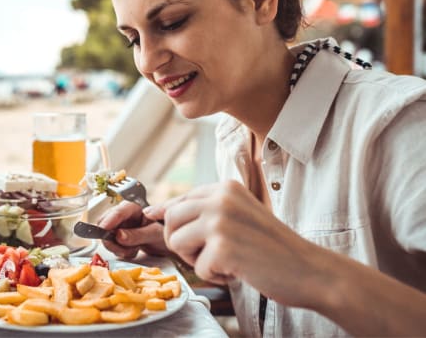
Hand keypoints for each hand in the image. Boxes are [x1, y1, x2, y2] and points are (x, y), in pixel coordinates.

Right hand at [97, 201, 169, 258]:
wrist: (169, 241)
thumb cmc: (165, 232)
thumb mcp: (154, 234)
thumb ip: (137, 235)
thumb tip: (118, 235)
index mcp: (133, 207)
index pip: (117, 212)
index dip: (108, 222)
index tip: (102, 232)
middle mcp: (123, 214)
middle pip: (105, 223)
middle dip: (111, 239)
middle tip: (123, 249)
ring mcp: (120, 225)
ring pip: (106, 235)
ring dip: (117, 247)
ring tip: (133, 250)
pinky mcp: (118, 235)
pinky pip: (111, 244)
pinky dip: (120, 251)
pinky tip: (132, 250)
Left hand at [145, 180, 321, 307]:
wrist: (310, 270)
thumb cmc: (273, 247)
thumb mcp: (238, 216)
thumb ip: (204, 211)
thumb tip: (154, 211)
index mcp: (225, 187)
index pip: (179, 201)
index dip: (171, 222)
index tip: (177, 234)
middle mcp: (220, 198)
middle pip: (170, 220)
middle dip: (180, 243)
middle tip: (205, 255)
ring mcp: (221, 220)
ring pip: (176, 242)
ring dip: (195, 260)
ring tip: (223, 262)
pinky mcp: (223, 246)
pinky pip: (198, 268)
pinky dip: (215, 277)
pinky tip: (238, 272)